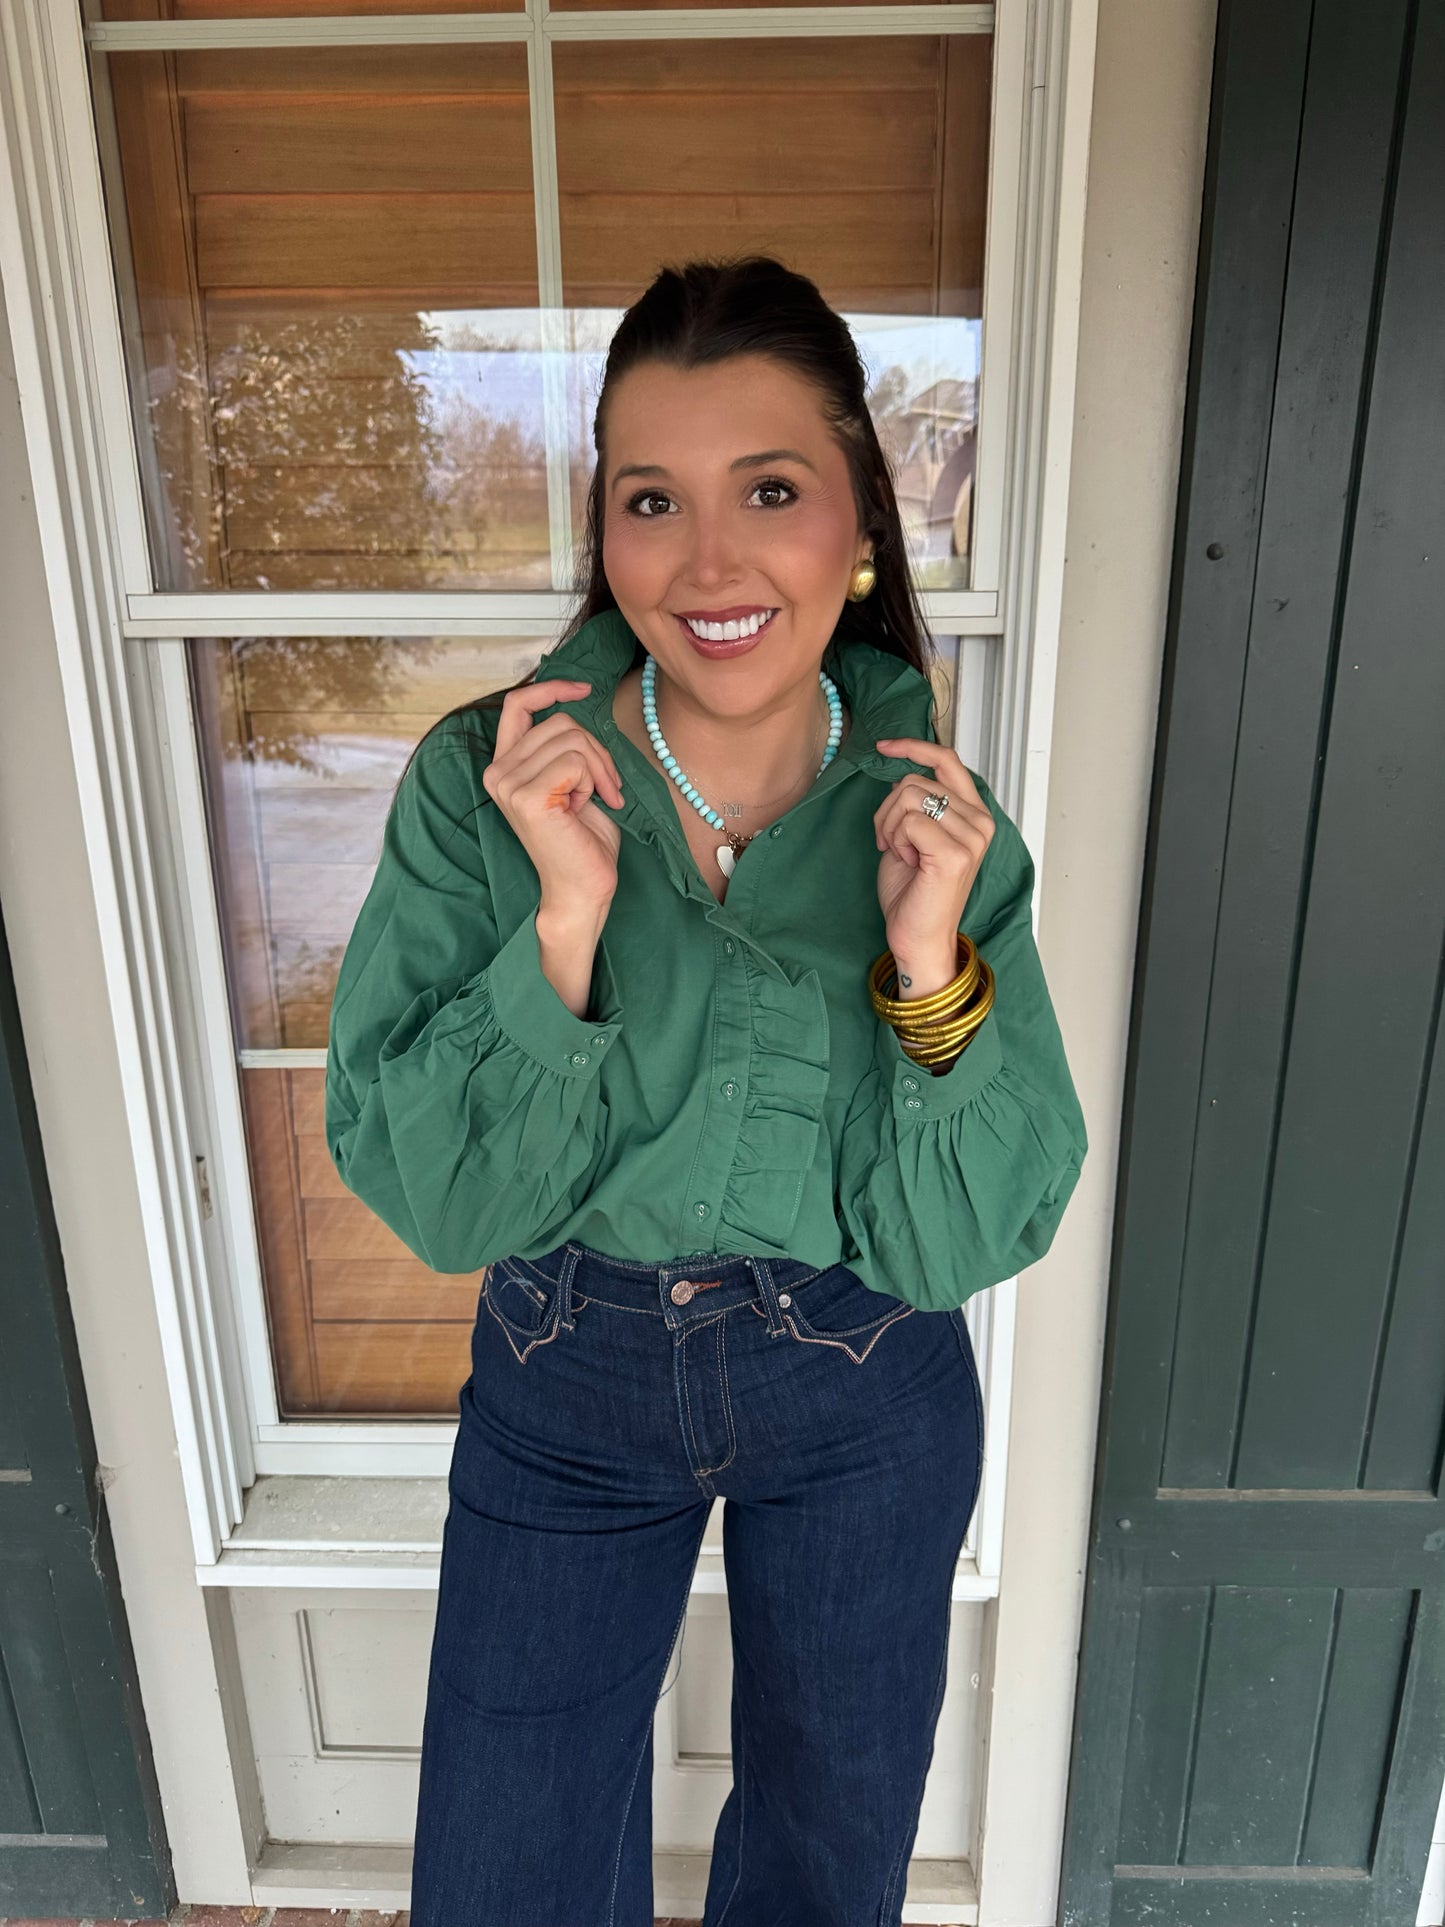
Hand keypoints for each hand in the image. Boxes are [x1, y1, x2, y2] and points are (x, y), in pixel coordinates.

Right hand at [482, 679, 624, 908]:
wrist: (583, 887)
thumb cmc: (584, 838)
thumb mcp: (573, 780)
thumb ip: (563, 746)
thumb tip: (578, 703)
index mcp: (505, 765)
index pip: (517, 704)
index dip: (551, 689)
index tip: (584, 688)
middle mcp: (498, 772)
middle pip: (560, 723)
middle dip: (596, 751)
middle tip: (608, 787)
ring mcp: (508, 784)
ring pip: (572, 739)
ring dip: (598, 769)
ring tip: (597, 800)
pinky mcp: (527, 797)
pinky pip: (575, 761)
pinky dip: (594, 782)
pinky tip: (586, 809)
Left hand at [872, 738, 994, 977]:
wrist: (916, 937)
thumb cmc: (913, 892)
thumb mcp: (913, 837)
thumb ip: (917, 805)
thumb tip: (900, 774)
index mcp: (974, 815)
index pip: (947, 761)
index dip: (914, 747)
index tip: (884, 746)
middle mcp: (980, 822)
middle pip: (915, 780)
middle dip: (888, 810)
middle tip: (891, 842)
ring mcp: (971, 837)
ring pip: (908, 797)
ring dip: (891, 826)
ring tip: (902, 854)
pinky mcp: (955, 853)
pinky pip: (909, 821)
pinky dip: (896, 840)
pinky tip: (907, 863)